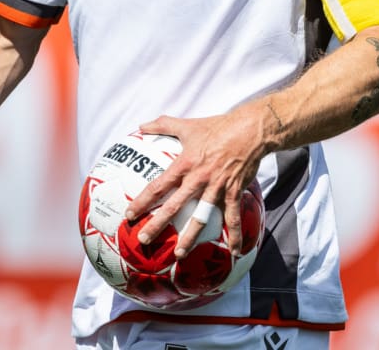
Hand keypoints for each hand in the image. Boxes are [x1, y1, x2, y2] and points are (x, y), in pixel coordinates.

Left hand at [123, 112, 261, 257]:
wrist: (248, 130)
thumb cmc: (216, 127)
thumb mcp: (187, 125)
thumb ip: (162, 125)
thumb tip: (141, 125)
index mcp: (184, 164)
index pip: (158, 186)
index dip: (142, 200)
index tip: (130, 214)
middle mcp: (198, 178)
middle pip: (174, 206)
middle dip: (158, 224)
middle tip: (144, 239)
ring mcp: (216, 187)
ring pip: (200, 217)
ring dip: (189, 237)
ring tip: (179, 254)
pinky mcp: (233, 191)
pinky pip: (232, 217)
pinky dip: (234, 234)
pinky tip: (234, 252)